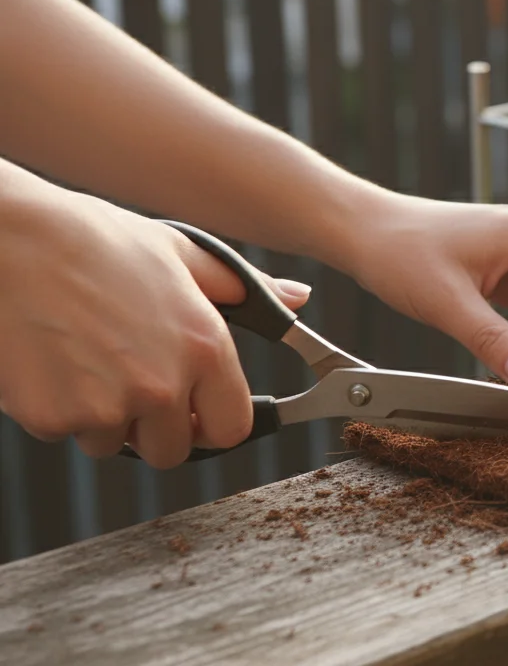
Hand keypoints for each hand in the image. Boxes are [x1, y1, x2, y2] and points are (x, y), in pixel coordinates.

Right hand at [0, 188, 309, 467]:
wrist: (9, 238)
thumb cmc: (93, 240)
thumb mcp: (182, 254)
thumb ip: (245, 288)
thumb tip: (298, 296)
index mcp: (204, 347)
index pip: (232, 428)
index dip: (213, 424)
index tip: (196, 413)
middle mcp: (162, 384)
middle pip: (172, 450)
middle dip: (153, 427)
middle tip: (128, 379)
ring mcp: (106, 406)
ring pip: (114, 443)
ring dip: (102, 415)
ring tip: (85, 355)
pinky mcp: (52, 416)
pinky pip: (64, 432)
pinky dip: (57, 407)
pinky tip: (51, 359)